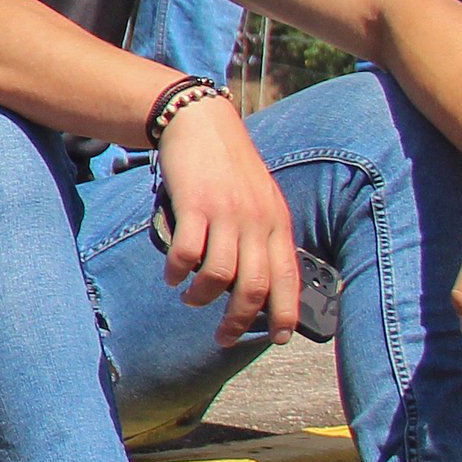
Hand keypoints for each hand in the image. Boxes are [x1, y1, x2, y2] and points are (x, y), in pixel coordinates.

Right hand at [155, 95, 299, 345]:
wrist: (203, 124)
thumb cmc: (230, 168)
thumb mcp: (261, 201)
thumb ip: (264, 237)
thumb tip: (260, 282)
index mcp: (277, 224)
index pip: (288, 279)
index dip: (285, 314)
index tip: (277, 337)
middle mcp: (257, 222)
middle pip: (254, 286)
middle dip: (238, 320)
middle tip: (223, 337)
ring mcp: (226, 214)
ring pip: (219, 275)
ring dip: (202, 297)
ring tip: (191, 299)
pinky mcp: (195, 206)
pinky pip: (187, 252)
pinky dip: (178, 272)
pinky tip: (172, 276)